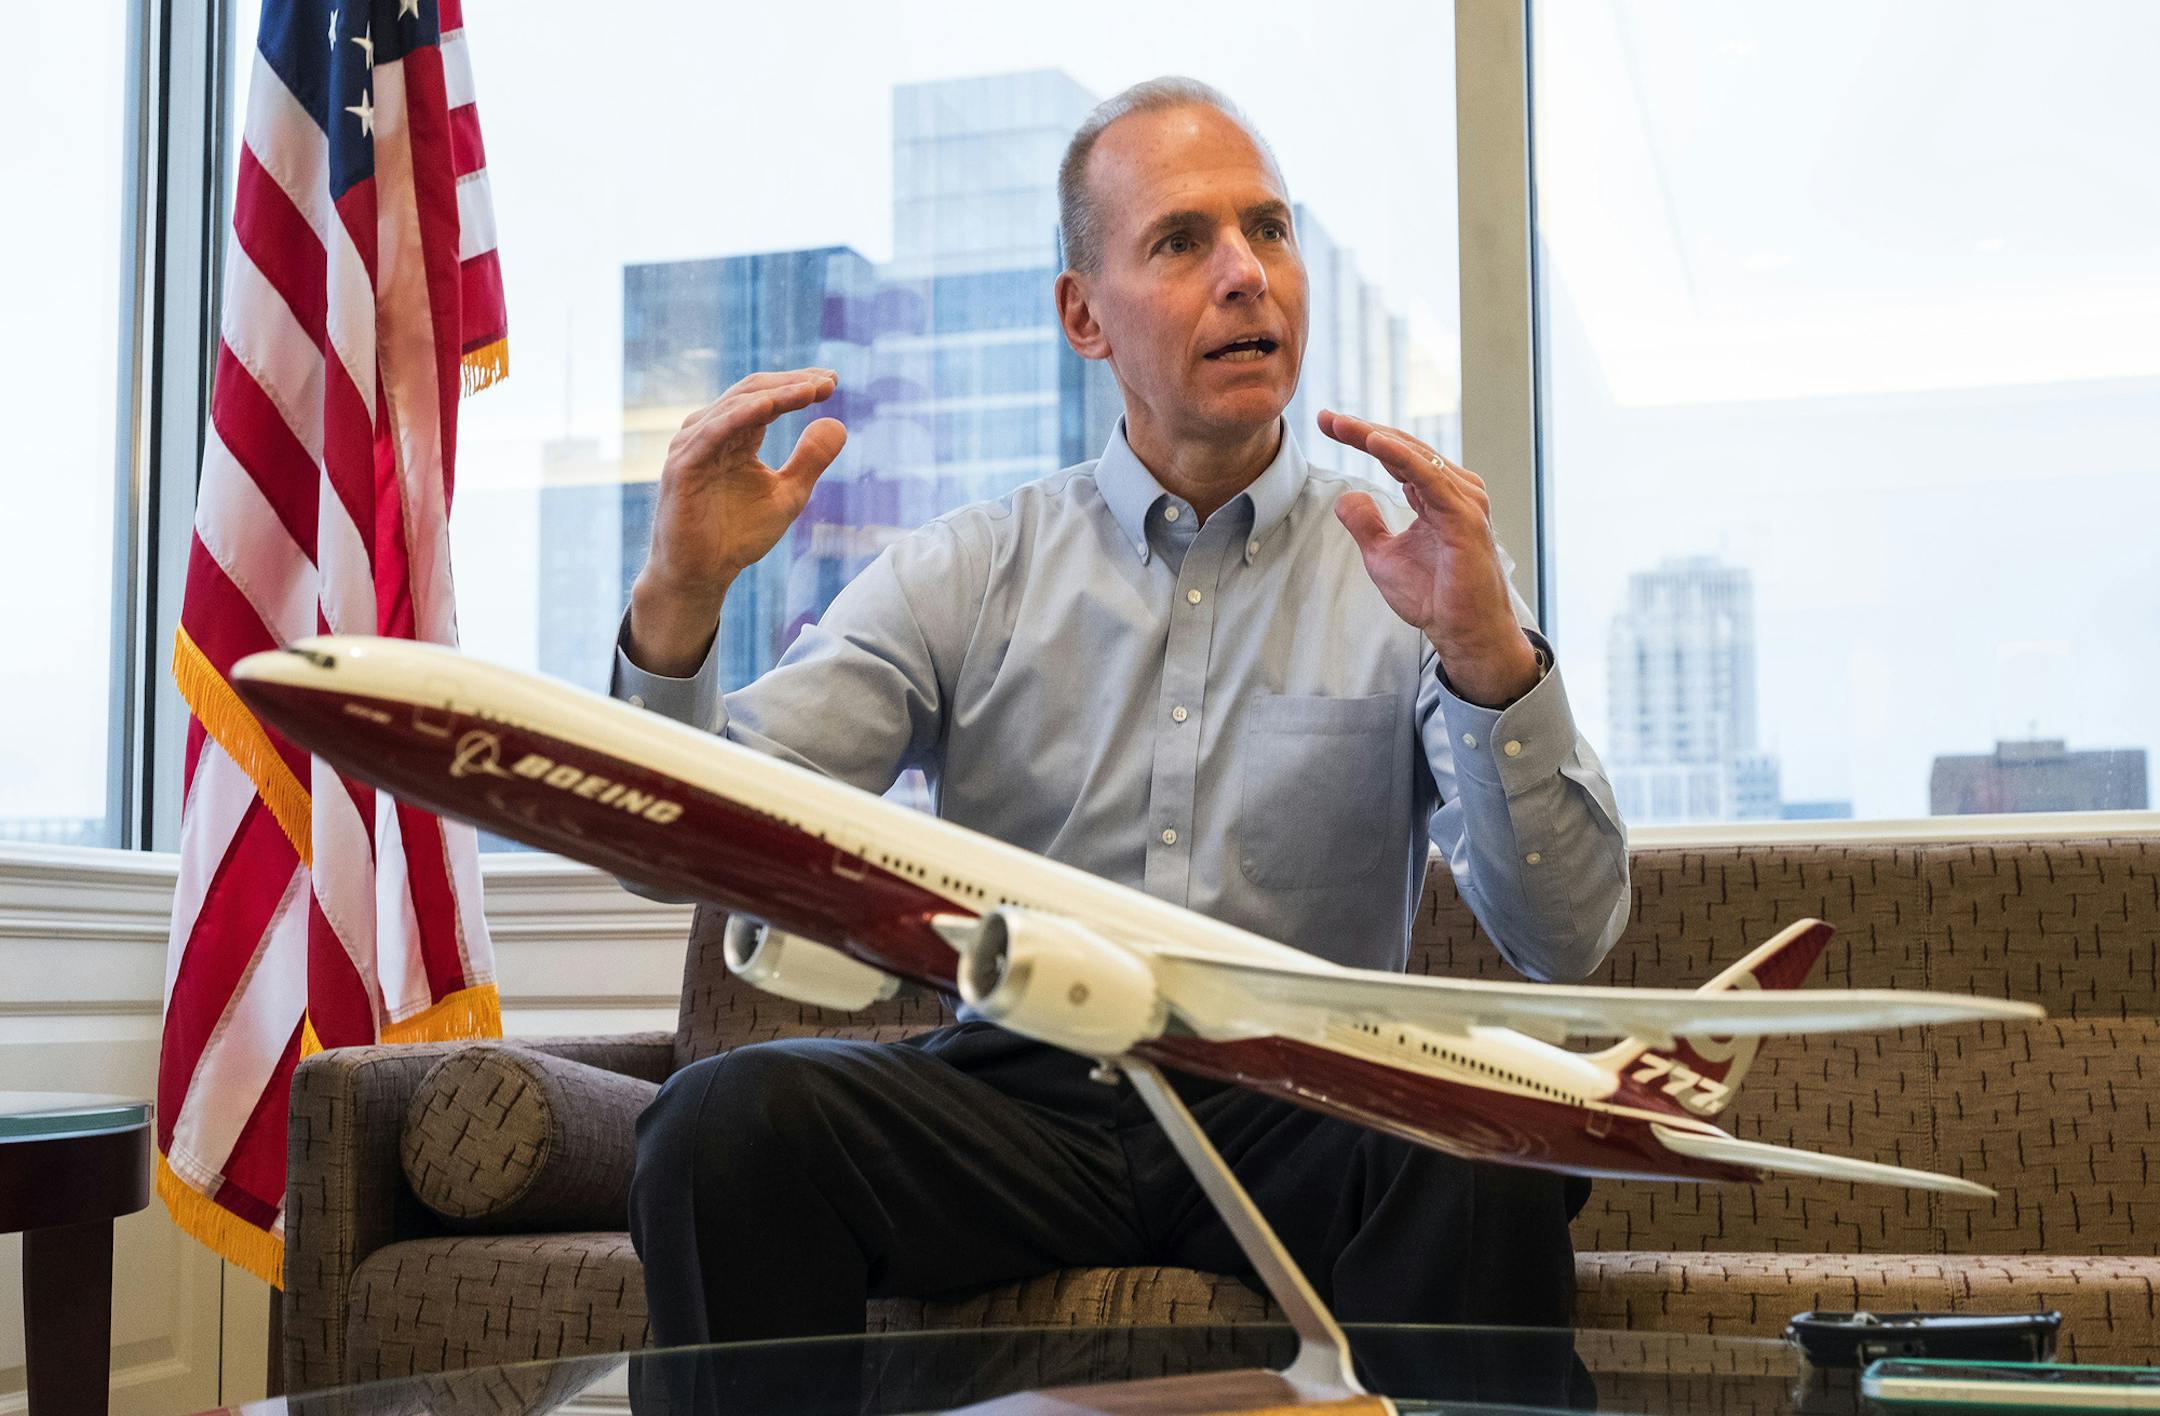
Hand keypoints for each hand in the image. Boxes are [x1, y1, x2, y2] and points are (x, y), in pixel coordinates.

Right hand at [628, 370, 845, 673]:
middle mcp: (711, 432)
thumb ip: (810, 460)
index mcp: (734, 435)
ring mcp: (694, 446)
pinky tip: (769, 406)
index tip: (833, 382)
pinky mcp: (682, 467)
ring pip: (735, 406)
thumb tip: (838, 422)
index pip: (767, 396)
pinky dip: (741, 415)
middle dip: (792, 383)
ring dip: (774, 394)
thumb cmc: (738, 535)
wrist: (701, 575)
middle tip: (829, 382)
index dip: (799, 386)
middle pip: (753, 392)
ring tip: (810, 389)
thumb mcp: (788, 495)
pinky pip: (713, 432)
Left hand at [1320, 409, 1539, 706]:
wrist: (1463, 632)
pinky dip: (1401, 458)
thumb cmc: (1433, 597)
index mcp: (1436, 496)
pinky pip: (1429, 478)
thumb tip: (1348, 494)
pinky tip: (1375, 442)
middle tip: (1327, 417)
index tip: (1327, 423)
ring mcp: (1463, 501)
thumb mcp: (1383, 556)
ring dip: (1378, 437)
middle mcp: (1454, 491)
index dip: (1361, 437)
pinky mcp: (1464, 517)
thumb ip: (1366, 524)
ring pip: (1415, 457)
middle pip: (1404, 449)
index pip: (1396, 456)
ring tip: (1344, 424)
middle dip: (1363, 430)